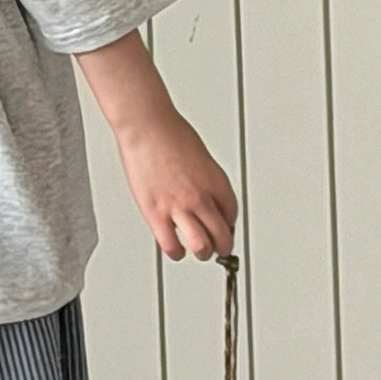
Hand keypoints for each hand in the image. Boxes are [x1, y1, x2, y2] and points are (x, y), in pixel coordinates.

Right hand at [74, 28, 238, 260]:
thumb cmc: (171, 134)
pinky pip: (171, 245)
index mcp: (217, 182)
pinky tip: (176, 249)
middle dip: (223, 246)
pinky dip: (176, 252)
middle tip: (219, 249)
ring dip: (203, 252)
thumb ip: (206, 181)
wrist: (147, 127)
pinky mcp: (156, 213)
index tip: (224, 228)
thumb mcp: (201, 157)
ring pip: (201, 247)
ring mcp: (179, 207)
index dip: (229, 226)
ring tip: (199, 251)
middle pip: (222, 236)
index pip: (232, 215)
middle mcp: (202, 197)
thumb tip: (204, 198)